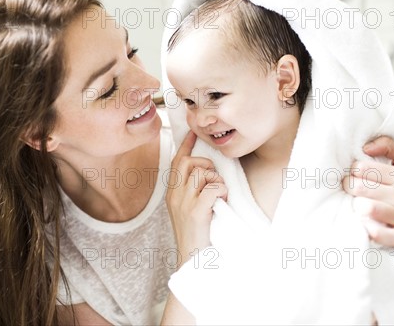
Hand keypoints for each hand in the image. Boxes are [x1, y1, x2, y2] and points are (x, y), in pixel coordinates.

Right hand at [165, 131, 227, 265]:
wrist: (192, 262)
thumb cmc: (196, 235)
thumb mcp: (188, 209)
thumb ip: (192, 191)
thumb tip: (205, 172)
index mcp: (172, 194)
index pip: (177, 161)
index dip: (186, 145)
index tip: (192, 132)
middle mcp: (174, 196)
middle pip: (190, 163)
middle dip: (207, 165)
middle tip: (215, 181)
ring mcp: (183, 203)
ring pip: (202, 173)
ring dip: (216, 181)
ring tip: (219, 196)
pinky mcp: (195, 212)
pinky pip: (212, 188)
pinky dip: (221, 192)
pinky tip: (221, 203)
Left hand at [343, 136, 393, 246]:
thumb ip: (388, 146)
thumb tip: (365, 147)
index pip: (362, 168)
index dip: (353, 171)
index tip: (355, 175)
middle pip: (360, 188)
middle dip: (350, 187)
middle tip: (351, 189)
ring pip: (367, 208)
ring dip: (357, 207)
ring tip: (359, 205)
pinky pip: (379, 234)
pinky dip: (369, 229)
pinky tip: (367, 223)